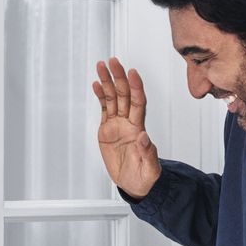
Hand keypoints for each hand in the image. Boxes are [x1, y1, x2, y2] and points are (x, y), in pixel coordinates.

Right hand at [94, 58, 160, 199]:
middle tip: (113, 61)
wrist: (134, 184)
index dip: (136, 87)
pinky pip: (104, 108)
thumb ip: (148, 153)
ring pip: (112, 98)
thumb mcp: (149, 169)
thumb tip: (144, 137)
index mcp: (138, 130)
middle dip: (119, 77)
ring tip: (101, 65)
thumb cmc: (145, 178)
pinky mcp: (107, 129)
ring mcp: (117, 125)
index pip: (139, 103)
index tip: (132, 73)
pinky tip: (96, 84)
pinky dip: (100, 95)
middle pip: (124, 95)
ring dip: (107, 81)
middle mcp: (129, 123)